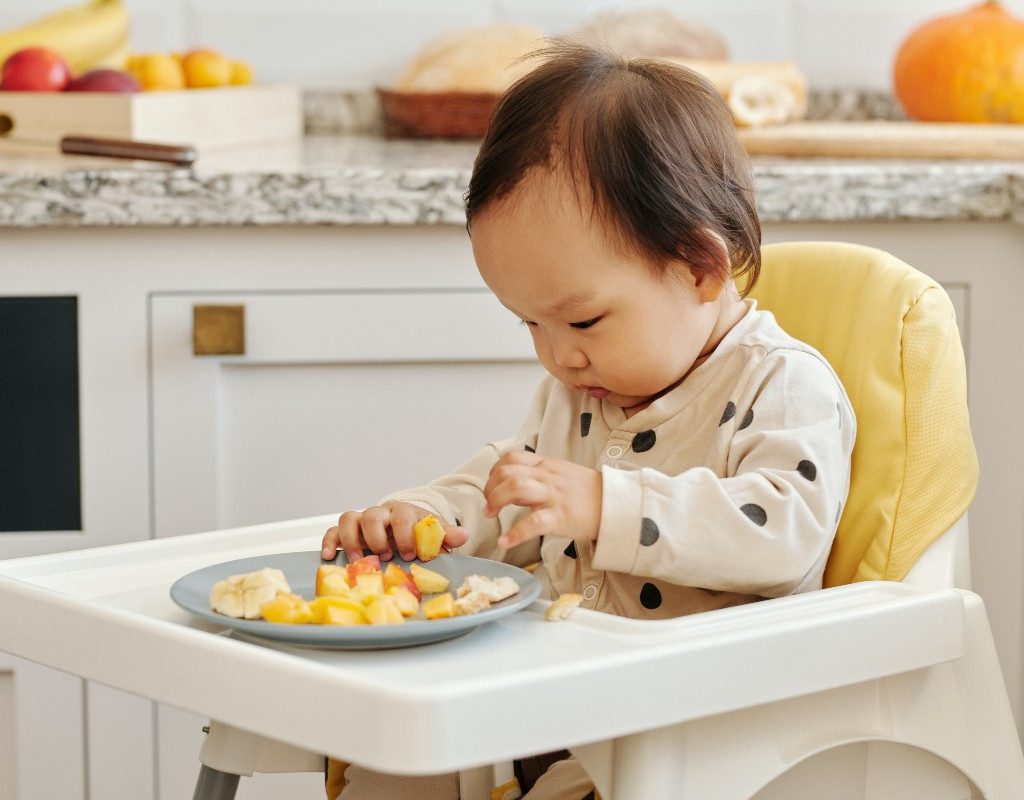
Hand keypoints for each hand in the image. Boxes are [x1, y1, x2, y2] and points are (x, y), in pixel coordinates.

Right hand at [321, 502, 467, 561]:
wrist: (405, 528)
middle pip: (372, 515)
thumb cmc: (418, 533)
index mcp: (403, 512)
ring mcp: (362, 521)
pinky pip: (333, 530)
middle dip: (377, 538)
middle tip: (386, 556)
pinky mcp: (348, 532)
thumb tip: (462, 535)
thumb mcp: (434, 534)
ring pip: (349, 518)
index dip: (405, 535)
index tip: (411, 554)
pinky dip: (329, 541)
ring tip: (359, 561)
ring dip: (352, 540)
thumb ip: (445, 535)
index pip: (401, 516)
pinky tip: (329, 556)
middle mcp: (381, 514)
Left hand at [483, 451, 601, 547]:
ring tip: (491, 515)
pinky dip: (514, 534)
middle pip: (508, 471)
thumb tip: (512, 486)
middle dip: (489, 488)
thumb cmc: (588, 493)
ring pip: (516, 487)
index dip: (494, 471)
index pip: (512, 457)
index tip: (491, 487)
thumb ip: (537, 476)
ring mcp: (553, 496)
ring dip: (496, 501)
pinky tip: (504, 542)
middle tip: (489, 505)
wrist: (616, 505)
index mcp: (547, 465)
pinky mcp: (560, 517)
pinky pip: (533, 523)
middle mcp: (547, 476)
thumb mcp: (561, 475)